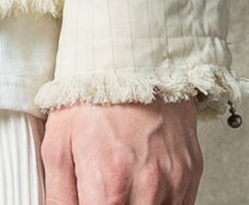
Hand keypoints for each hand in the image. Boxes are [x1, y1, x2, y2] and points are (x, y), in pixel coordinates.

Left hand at [41, 97, 202, 204]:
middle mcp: (147, 187)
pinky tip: (142, 185)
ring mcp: (173, 182)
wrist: (133, 58)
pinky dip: (159, 202)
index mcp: (109, 183)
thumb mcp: (58, 144)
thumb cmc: (92, 96)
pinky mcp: (191, 174)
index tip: (88, 200)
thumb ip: (58, 195)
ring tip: (121, 184)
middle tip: (102, 192)